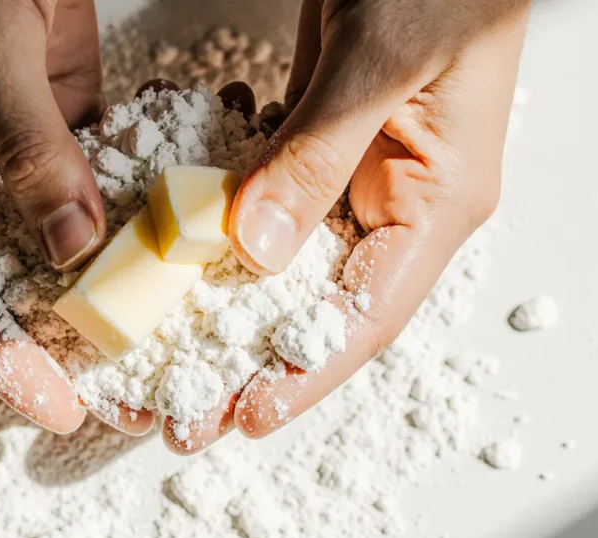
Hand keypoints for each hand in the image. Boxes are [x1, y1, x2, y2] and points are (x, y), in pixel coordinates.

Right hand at [0, 0, 154, 434]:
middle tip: (111, 385)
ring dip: (92, 285)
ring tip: (149, 334)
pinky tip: (164, 242)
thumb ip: (31, 146)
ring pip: (43, 237)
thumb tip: (73, 248)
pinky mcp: (53, 112)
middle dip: (47, 337)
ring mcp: (4, 139)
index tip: (51, 404)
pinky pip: (85, 181)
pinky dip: (121, 213)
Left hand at [164, 0, 529, 452]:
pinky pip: (264, 196)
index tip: (244, 416)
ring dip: (221, 296)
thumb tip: (258, 248)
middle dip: (248, 356)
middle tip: (181, 406)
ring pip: (281, 256)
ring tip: (160, 342)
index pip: (368, 313)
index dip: (306, 372)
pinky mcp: (320, 144)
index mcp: (437, 200)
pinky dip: (219, 213)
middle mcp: (396, 201)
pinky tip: (175, 232)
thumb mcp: (382, 61)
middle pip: (315, 303)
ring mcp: (356, 173)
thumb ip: (323, 152)